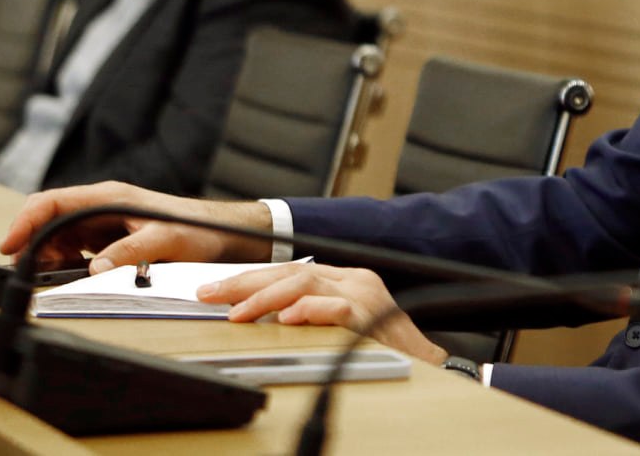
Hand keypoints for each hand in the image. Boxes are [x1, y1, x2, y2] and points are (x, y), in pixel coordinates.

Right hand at [0, 181, 272, 272]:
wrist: (220, 233)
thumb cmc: (197, 228)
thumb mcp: (166, 239)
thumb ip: (131, 251)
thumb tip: (94, 268)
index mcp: (108, 197)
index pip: (52, 202)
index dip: (25, 222)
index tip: (10, 246)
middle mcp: (100, 206)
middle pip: (48, 221)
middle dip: (32, 245)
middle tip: (32, 272)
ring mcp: (102, 223)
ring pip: (58, 237)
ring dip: (48, 257)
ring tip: (55, 275)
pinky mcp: (108, 239)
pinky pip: (74, 250)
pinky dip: (65, 263)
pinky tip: (73, 275)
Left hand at [197, 263, 446, 364]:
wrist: (430, 367)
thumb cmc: (387, 352)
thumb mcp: (342, 329)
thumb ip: (311, 318)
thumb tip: (266, 321)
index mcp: (345, 280)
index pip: (289, 271)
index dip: (250, 280)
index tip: (215, 292)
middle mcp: (354, 280)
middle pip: (291, 271)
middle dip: (245, 283)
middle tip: (209, 294)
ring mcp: (364, 294)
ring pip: (306, 282)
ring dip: (266, 297)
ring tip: (237, 313)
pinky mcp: (372, 314)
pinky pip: (336, 307)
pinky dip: (309, 311)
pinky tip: (286, 319)